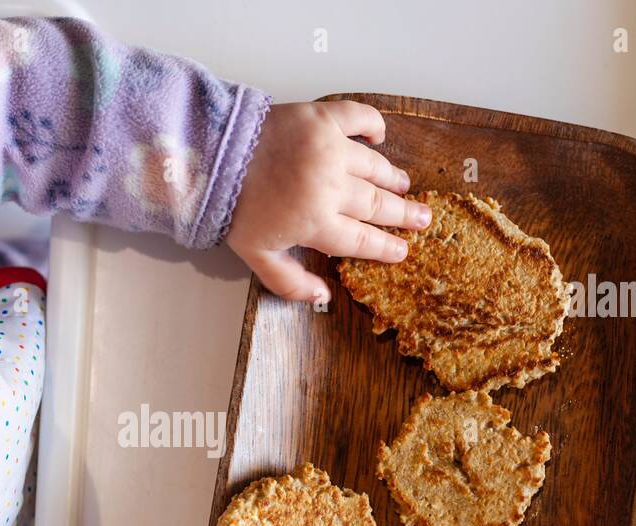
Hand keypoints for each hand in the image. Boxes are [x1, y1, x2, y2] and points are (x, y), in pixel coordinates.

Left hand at [225, 100, 431, 302]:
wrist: (211, 156)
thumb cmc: (232, 207)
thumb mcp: (256, 254)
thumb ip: (289, 281)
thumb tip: (322, 296)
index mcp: (316, 223)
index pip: (361, 240)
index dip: (385, 248)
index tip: (403, 251)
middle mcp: (331, 188)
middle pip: (375, 205)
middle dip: (403, 215)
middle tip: (423, 218)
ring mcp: (330, 150)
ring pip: (373, 167)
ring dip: (391, 178)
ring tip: (405, 185)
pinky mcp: (322, 119)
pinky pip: (359, 118)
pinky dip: (373, 126)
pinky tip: (379, 137)